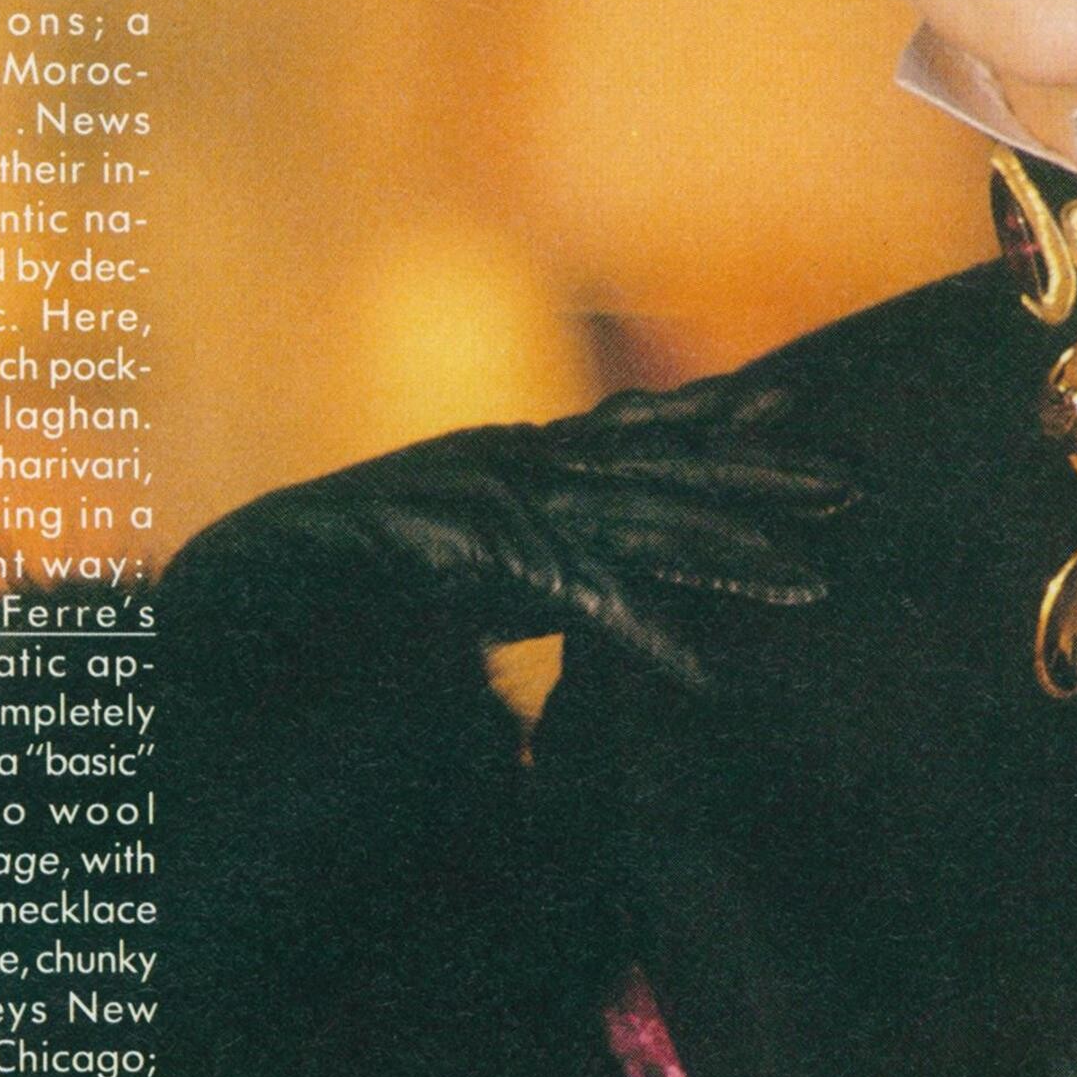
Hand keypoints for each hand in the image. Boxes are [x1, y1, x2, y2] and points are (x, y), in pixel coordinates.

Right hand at [180, 370, 855, 688]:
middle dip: (756, 473)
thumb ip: (514, 580)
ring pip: (634, 523)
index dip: (708, 419)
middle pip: (653, 466)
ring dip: (727, 553)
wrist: (223, 600)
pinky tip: (706, 674)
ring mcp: (489, 507)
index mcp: (505, 466)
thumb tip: (575, 597)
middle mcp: (505, 471)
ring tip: (813, 584)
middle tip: (853, 483)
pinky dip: (643, 634)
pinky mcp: (470, 560)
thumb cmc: (321, 598)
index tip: (787, 403)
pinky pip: (574, 598)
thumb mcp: (446, 582)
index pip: (624, 434)